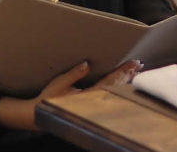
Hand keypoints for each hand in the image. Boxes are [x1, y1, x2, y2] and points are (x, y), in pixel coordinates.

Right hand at [0, 60, 142, 130]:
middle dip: (127, 74)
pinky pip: (109, 93)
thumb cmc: (48, 98)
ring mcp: (93, 103)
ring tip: (134, 71)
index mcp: (88, 94)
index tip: (133, 63)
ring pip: (114, 91)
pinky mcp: (90, 103)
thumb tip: (86, 64)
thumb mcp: (59, 83)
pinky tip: (123, 82)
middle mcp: (93, 99)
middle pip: (116, 86)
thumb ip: (74, 74)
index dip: (123, 71)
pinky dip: (118, 86)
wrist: (39, 114)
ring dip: (125, 80)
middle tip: (138, 64)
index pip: (110, 81)